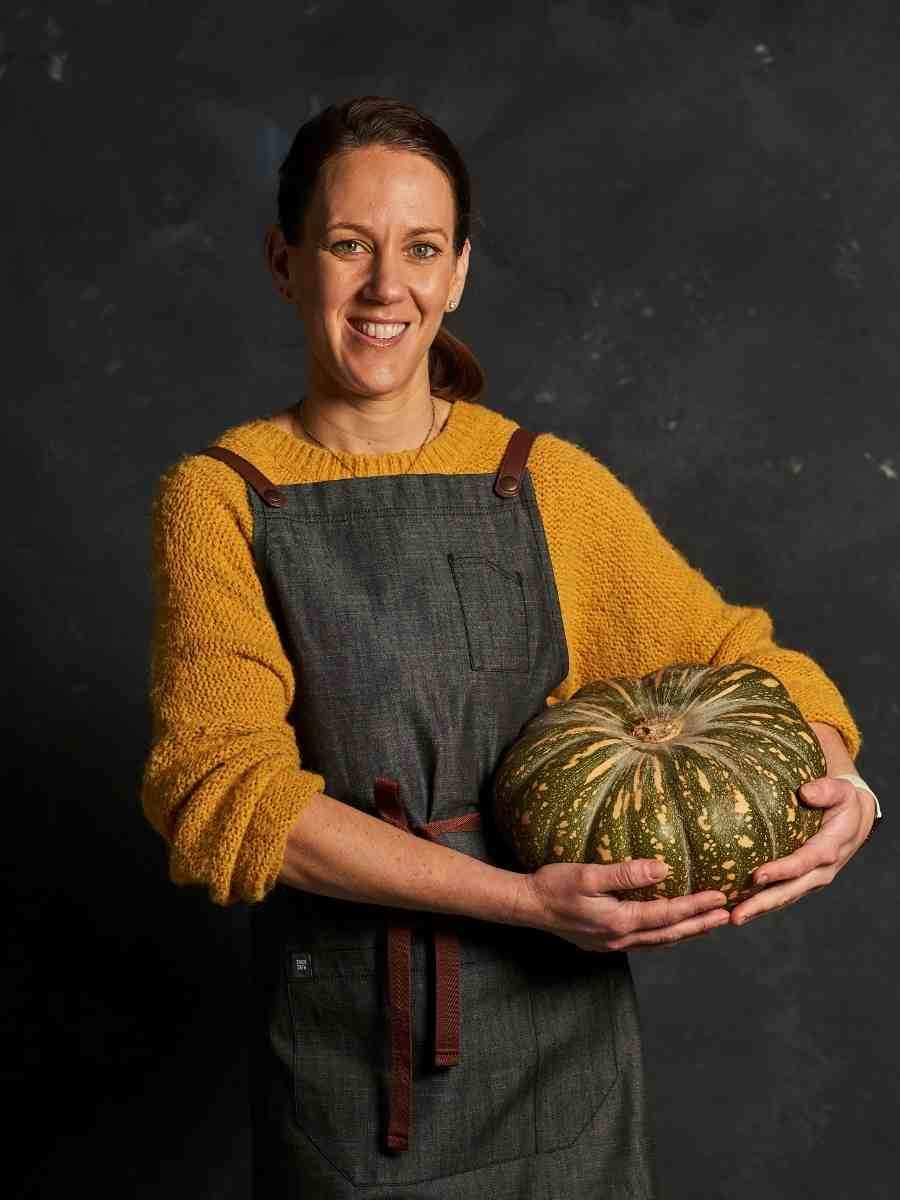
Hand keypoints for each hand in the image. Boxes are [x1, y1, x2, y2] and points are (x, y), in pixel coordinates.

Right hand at [519, 859, 730, 951]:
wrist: (528, 905)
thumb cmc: (554, 885)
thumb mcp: (588, 874)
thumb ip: (626, 873)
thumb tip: (663, 868)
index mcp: (619, 922)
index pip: (668, 914)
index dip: (696, 906)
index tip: (720, 896)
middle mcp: (621, 939)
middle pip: (670, 933)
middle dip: (700, 924)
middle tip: (728, 915)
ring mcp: (613, 945)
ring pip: (660, 942)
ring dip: (686, 932)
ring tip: (708, 922)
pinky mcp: (606, 942)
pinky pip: (646, 942)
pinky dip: (665, 935)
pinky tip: (671, 927)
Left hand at [729, 777, 876, 926]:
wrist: (854, 819)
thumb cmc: (843, 802)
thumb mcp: (841, 791)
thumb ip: (826, 790)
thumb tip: (805, 792)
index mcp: (829, 849)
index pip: (803, 863)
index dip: (781, 871)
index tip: (756, 876)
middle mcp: (821, 870)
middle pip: (790, 890)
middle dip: (763, 903)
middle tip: (736, 915)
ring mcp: (812, 879)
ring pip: (785, 898)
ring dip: (760, 910)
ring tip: (734, 918)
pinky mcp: (803, 881)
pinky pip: (783, 894)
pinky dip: (763, 904)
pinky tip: (740, 908)